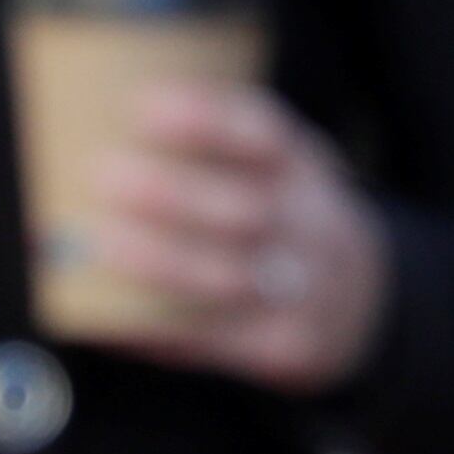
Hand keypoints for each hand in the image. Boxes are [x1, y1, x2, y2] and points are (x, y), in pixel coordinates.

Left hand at [87, 80, 390, 394]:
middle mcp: (312, 224)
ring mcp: (306, 290)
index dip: (206, 120)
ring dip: (162, 261)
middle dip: (173, 194)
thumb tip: (94, 153)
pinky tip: (114, 313)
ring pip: (232, 278)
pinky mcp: (286, 345)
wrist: (359, 298)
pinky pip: (218, 337)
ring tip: (103, 244)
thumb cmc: (278, 222)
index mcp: (304, 167)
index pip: (265, 135)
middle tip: (104, 176)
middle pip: (247, 208)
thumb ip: (212, 159)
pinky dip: (161, 324)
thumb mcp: (274, 171)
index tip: (142, 107)